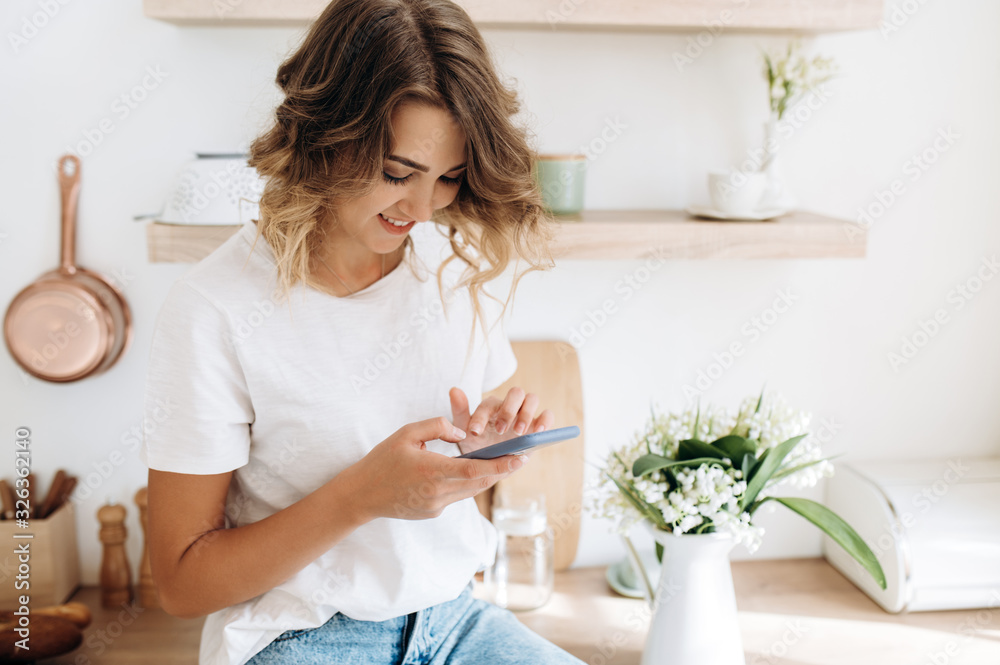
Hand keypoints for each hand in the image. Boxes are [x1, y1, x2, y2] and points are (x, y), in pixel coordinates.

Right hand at [336, 416, 524, 521]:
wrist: (361, 495)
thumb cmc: (381, 460)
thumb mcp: (406, 434)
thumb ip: (436, 426)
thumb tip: (461, 433)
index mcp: (432, 471)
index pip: (475, 470)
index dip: (501, 465)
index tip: (521, 458)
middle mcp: (437, 493)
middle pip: (479, 482)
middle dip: (501, 470)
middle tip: (521, 456)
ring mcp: (436, 506)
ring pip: (470, 491)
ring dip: (486, 478)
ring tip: (503, 462)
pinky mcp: (433, 513)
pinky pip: (456, 496)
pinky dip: (465, 484)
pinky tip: (468, 472)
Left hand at [449, 386, 554, 455]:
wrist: (491, 459)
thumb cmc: (478, 440)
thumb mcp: (465, 429)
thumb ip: (460, 411)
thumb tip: (454, 389)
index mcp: (491, 405)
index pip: (488, 404)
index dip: (481, 417)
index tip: (474, 433)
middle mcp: (510, 405)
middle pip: (516, 393)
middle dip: (509, 411)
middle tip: (500, 431)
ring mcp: (526, 413)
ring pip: (532, 399)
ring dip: (526, 414)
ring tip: (518, 433)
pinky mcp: (538, 425)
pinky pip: (548, 415)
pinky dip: (545, 420)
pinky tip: (538, 432)